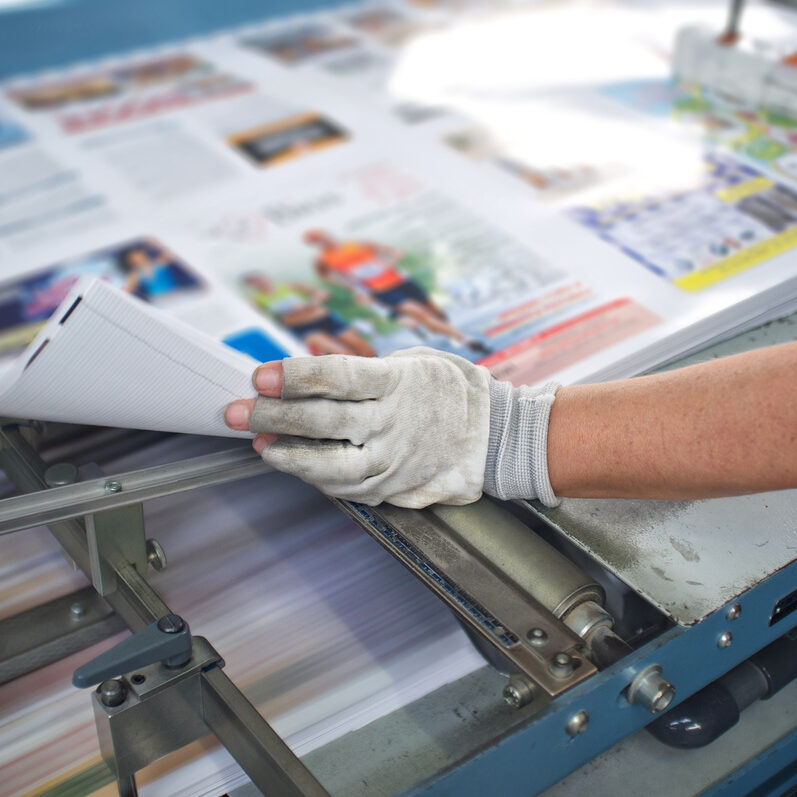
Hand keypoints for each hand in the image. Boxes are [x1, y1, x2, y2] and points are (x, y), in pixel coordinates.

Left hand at [224, 347, 491, 507]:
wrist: (493, 435)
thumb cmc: (448, 389)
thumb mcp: (412, 362)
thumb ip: (365, 373)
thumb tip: (309, 380)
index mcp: (399, 382)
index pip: (337, 378)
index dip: (293, 376)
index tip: (260, 375)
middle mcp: (394, 422)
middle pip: (323, 420)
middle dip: (273, 414)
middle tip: (237, 410)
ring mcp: (394, 459)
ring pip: (330, 465)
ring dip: (287, 454)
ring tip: (258, 442)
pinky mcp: (393, 487)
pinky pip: (346, 487)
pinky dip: (314, 477)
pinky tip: (292, 464)